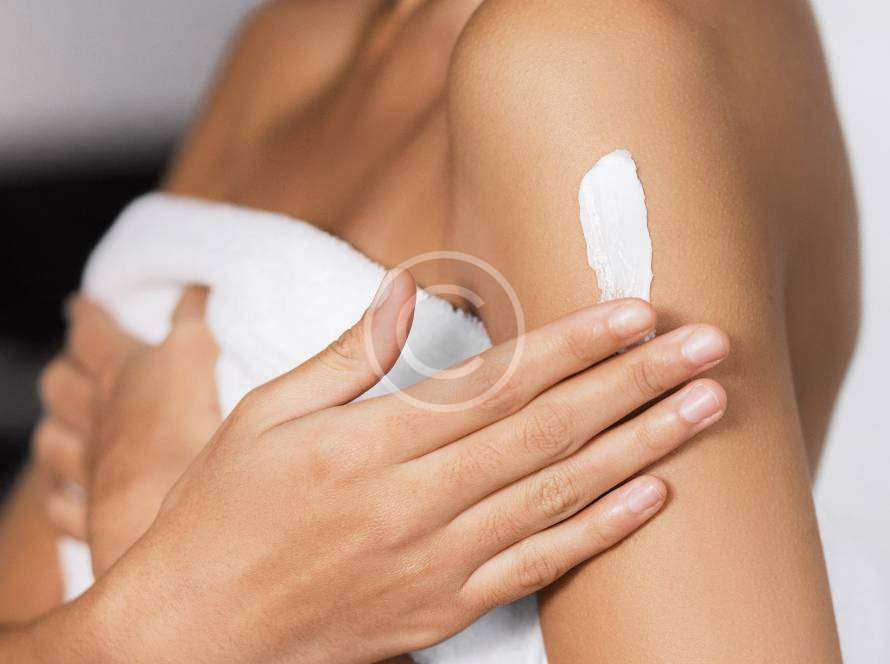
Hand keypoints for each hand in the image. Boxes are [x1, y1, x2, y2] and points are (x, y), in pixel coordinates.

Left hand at [34, 287, 220, 574]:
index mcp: (119, 372)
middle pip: (61, 385)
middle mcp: (95, 416)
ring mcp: (89, 467)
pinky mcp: (92, 514)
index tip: (81, 305)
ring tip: (64, 426)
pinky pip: (63, 507)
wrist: (164, 508)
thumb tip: (195, 285)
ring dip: (56, 432)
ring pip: (53, 444)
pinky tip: (68, 496)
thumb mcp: (194, 355)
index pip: (92, 332)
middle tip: (72, 364)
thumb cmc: (181, 426)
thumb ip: (192, 318)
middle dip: (65, 371)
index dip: (87, 316)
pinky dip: (63, 499)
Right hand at [87, 269, 727, 663]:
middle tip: (705, 346)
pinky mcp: (445, 608)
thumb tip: (412, 293)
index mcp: (369, 446)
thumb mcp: (265, 414)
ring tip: (703, 409)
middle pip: (549, 431)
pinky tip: (651, 497)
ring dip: (640, 447)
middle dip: (634, 382)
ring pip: (560, 494)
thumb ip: (350, 354)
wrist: (196, 637)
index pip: (498, 382)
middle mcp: (416, 503)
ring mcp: (438, 563)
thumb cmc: (223, 513)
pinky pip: (539, 566)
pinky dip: (601, 530)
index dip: (574, 344)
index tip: (635, 312)